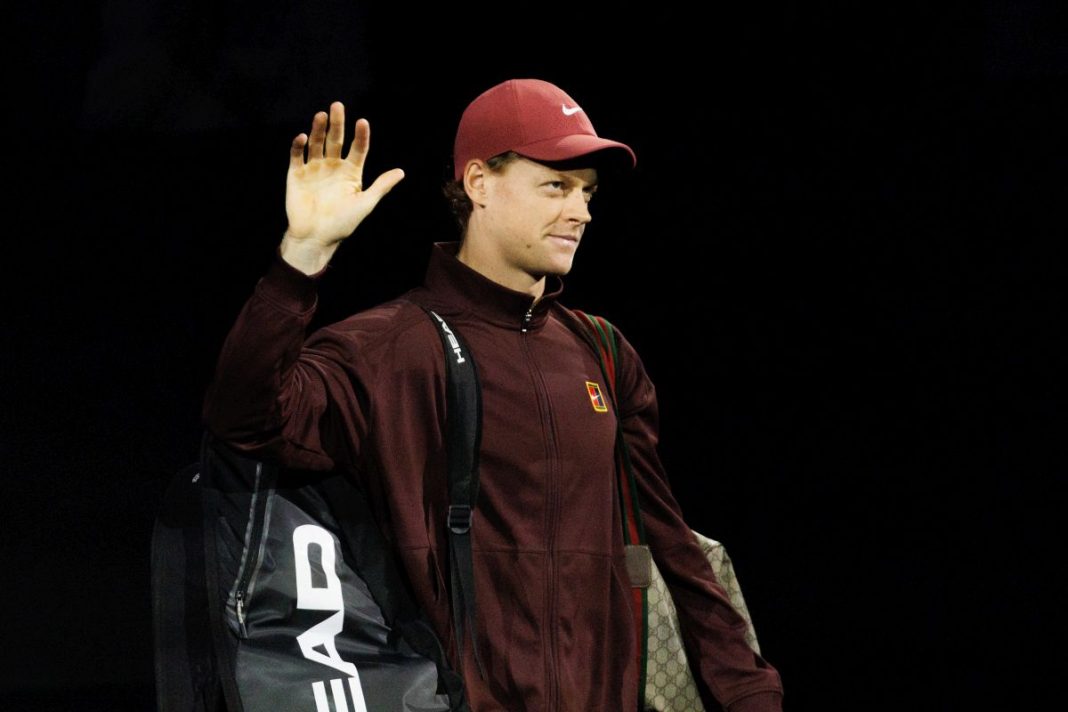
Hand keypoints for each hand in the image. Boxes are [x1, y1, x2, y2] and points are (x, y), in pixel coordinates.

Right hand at [284, 101, 404, 247]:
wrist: (316, 237)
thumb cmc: (343, 223)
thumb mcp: (365, 204)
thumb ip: (381, 186)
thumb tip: (401, 172)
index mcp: (351, 172)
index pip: (358, 149)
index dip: (360, 136)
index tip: (362, 122)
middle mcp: (333, 167)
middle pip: (336, 140)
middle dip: (337, 123)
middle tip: (337, 106)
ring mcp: (314, 169)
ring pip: (317, 143)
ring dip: (318, 129)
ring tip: (321, 115)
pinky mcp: (296, 174)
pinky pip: (297, 156)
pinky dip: (299, 145)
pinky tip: (303, 136)